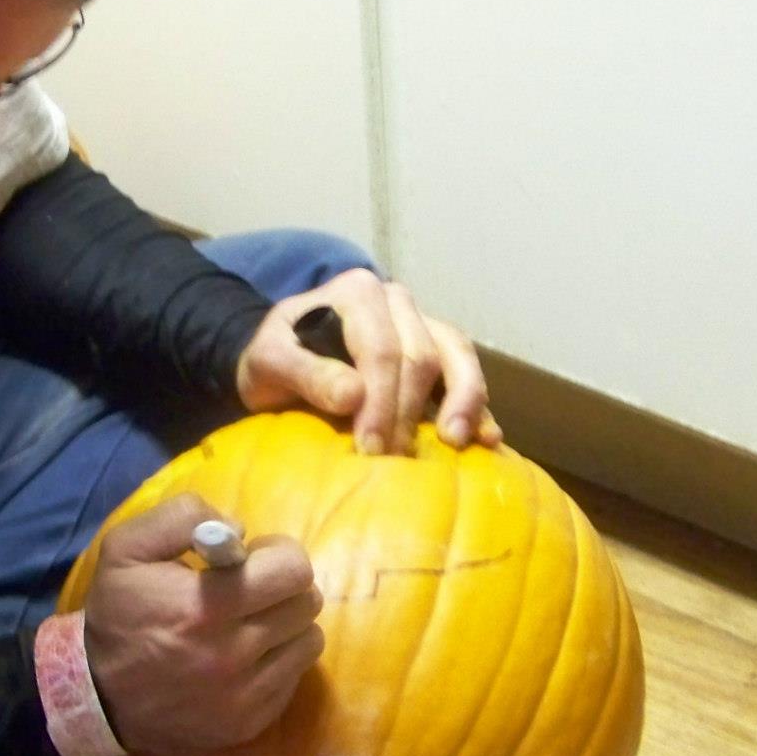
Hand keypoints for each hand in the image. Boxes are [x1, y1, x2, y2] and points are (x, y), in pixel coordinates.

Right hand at [80, 492, 324, 754]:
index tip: (252, 559)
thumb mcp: (126, 547)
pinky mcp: (251, 723)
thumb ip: (182, 517)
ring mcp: (246, 695)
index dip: (278, 555)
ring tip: (250, 623)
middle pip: (307, 604)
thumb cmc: (117, 615)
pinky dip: (278, 661)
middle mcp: (233, 655)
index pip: (293, 571)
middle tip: (252, 589)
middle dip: (284, 587)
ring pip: (308, 641)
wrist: (98, 697)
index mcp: (206, 607)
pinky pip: (294, 678)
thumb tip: (239, 530)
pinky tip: (244, 657)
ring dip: (287, 624)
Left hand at [234, 268, 500, 453]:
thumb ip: (304, 373)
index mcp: (356, 293)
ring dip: (463, 401)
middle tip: (394, 462)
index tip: (371, 448)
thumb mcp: (268, 363)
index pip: (381, 350)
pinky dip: (478, 404)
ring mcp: (422, 322)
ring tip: (457, 442)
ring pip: (456, 356)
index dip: (381, 401)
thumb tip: (353, 395)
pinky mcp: (438, 348)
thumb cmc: (275, 360)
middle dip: (409, 413)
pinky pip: (466, 369)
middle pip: (420, 357)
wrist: (281, 360)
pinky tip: (488, 438)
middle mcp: (395, 300)